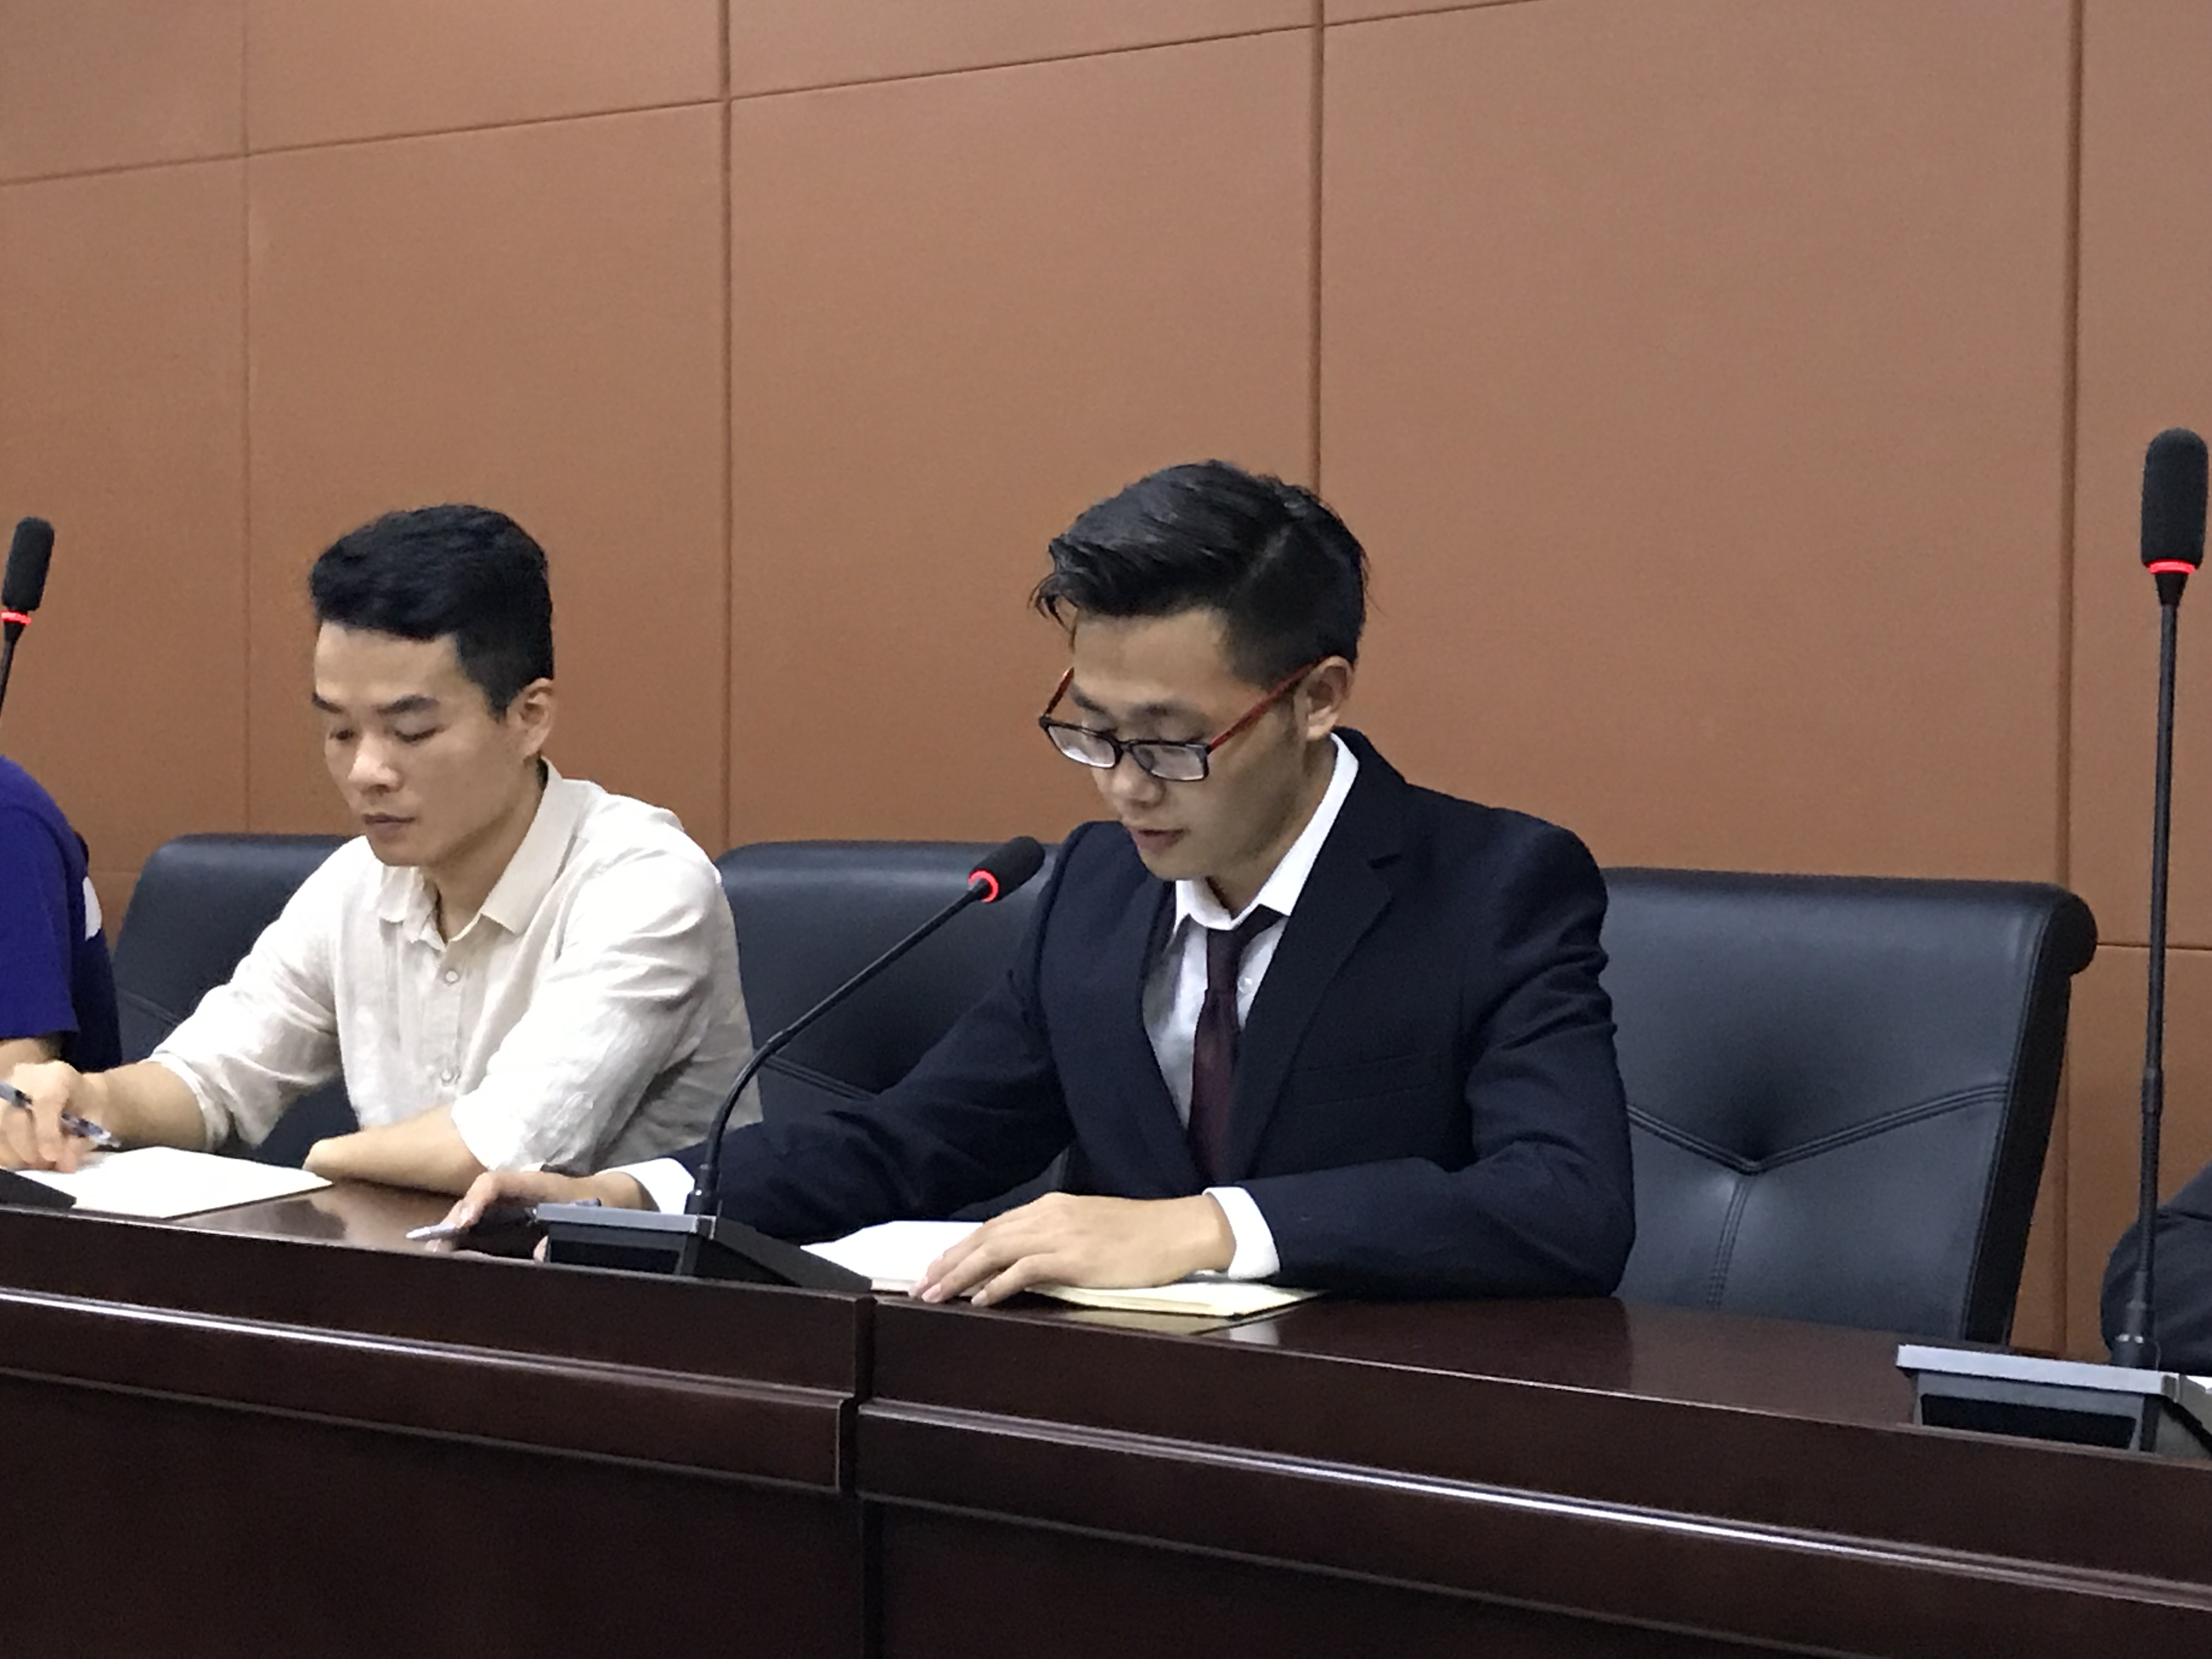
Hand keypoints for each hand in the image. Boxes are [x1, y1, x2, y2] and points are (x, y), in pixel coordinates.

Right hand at [0, 1061, 103, 1171]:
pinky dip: (6, 1150)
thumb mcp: (95, 1124)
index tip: (53, 1156)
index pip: (45, 1099)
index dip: (46, 1132)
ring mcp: (6, 1088)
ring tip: (34, 1164)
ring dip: (14, 1152)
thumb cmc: (89, 1108)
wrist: (77, 1096)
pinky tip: (21, 1159)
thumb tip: (63, 1164)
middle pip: (13, 1115)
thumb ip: (79, 1142)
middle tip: (43, 1165)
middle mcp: (26, 1076)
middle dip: (27, 1147)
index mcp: (58, 1075)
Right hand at [435, 1167, 650, 1238]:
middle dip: (453, 1220)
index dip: (476, 1199)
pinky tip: (451, 1260)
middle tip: (436, 1249)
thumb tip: (538, 1253)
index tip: (464, 1223)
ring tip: (436, 1257)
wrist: (613, 1203)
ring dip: (453, 1233)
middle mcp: (516, 1192)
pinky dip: (464, 1242)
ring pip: (473, 1214)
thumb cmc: (602, 1208)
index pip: (496, 1182)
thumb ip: (568, 1234)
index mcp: (536, 1185)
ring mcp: (510, 1206)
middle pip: (475, 1199)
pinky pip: (481, 1228)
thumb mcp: (592, 1219)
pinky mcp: (509, 1223)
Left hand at [915, 1192, 1234, 1307]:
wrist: (1179, 1229)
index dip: (960, 1247)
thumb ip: (1056, 1239)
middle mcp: (1049, 1214)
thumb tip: (1024, 1261)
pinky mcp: (1075, 1257)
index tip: (934, 1267)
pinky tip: (979, 1301)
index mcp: (1052, 1206)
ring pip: (996, 1250)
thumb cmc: (1141, 1235)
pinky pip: (1025, 1270)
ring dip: (961, 1274)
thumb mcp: (1090, 1229)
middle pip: (985, 1236)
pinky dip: (998, 1285)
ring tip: (936, 1294)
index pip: (994, 1226)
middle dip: (949, 1261)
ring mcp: (1061, 1234)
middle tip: (919, 1284)